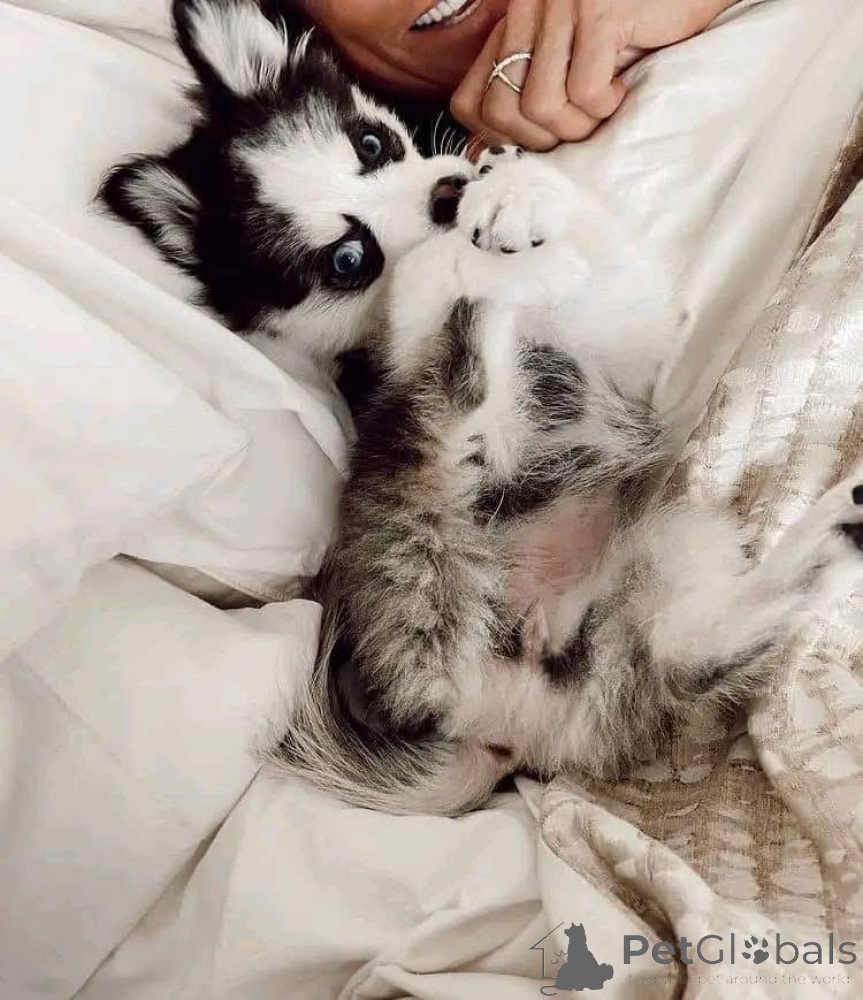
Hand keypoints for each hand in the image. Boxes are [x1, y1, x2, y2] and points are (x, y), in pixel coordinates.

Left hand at [451, 0, 738, 150]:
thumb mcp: (566, 67)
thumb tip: (485, 156)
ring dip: (578, 124)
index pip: (468, 104)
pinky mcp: (599, 10)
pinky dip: (607, 104)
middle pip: (500, 111)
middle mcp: (527, 5)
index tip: (543, 136)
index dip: (503, 138)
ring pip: (540, 106)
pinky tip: (623, 87)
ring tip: (604, 107)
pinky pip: (585, 90)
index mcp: (511, 22)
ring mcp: (561, 4)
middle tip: (580, 125)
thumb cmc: (633, 37)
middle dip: (544, 138)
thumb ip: (525, 99)